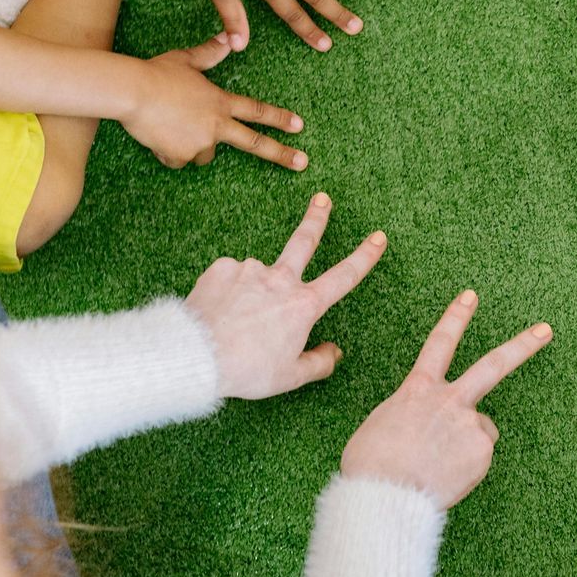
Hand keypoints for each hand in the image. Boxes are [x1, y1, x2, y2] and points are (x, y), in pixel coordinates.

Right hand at [123, 34, 308, 169]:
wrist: (132, 92)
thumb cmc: (157, 73)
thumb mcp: (186, 59)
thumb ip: (210, 54)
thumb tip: (228, 39)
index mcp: (220, 101)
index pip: (256, 111)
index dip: (279, 118)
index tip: (299, 126)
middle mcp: (216, 125)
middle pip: (254, 143)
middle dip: (281, 154)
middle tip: (302, 163)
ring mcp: (200, 142)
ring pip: (204, 153)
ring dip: (194, 145)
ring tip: (171, 124)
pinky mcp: (180, 156)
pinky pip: (178, 160)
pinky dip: (170, 152)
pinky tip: (157, 135)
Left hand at [186, 192, 387, 397]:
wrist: (197, 355)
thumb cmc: (247, 369)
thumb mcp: (290, 377)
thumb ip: (319, 363)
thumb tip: (334, 351)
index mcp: (303, 305)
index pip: (344, 276)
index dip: (365, 256)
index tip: (378, 238)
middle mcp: (280, 279)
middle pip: (304, 241)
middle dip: (317, 218)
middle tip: (322, 199)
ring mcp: (250, 269)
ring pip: (258, 277)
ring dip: (252, 291)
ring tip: (236, 321)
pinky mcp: (222, 268)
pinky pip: (230, 278)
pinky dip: (228, 292)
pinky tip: (219, 311)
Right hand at [340, 290, 551, 508]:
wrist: (384, 496)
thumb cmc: (371, 466)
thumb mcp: (381, 426)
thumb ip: (411, 416)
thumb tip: (425, 428)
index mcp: (418, 390)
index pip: (440, 342)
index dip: (456, 317)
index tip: (471, 296)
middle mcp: (450, 400)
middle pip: (493, 365)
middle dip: (522, 346)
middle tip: (546, 330)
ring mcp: (470, 424)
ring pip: (481, 429)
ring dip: (467, 444)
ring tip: (438, 465)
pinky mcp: (482, 452)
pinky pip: (479, 458)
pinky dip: (466, 469)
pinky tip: (445, 478)